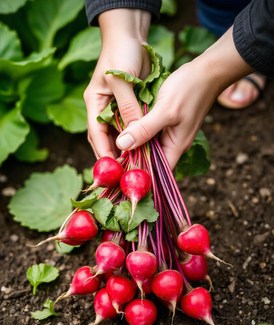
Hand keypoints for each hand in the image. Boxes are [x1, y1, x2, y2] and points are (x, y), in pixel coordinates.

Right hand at [83, 9, 150, 158]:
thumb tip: (132, 134)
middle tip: (127, 172)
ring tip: (137, 164)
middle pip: (106, 139)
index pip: (96, 134)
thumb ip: (127, 107)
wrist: (130, 35)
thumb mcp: (122, 79)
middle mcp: (103, 109)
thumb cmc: (121, 52)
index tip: (113, 169)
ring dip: (128, 148)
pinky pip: (132, 126)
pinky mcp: (129, 106)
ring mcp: (116, 108)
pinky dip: (137, 137)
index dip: (104, 152)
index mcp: (94, 103)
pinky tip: (146, 146)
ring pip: (119, 135)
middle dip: (115, 155)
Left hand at [115, 27, 252, 168]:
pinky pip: (150, 133)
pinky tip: (124, 129)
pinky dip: (138, 132)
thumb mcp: (165, 110)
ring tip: (112, 147)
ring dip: (133, 145)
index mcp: (175, 146)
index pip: (155, 172)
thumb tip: (122, 145)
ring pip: (148, 146)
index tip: (117, 173)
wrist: (208, 70)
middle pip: (150, 160)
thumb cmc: (189, 89)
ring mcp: (170, 133)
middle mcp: (173, 144)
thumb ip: (144, 129)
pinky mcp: (166, 123)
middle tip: (110, 160)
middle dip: (132, 161)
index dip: (138, 175)